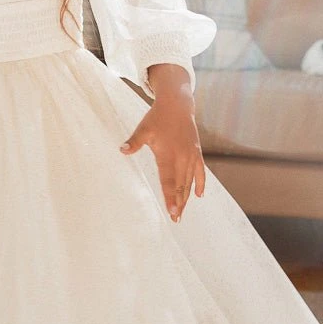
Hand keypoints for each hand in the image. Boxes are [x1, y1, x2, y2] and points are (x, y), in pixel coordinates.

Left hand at [119, 95, 205, 221]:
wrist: (178, 105)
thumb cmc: (157, 118)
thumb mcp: (143, 129)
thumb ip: (134, 141)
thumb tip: (122, 150)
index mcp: (168, 155)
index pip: (168, 181)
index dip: (170, 197)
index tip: (172, 212)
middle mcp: (182, 158)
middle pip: (180, 186)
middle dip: (178, 203)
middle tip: (176, 219)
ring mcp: (191, 156)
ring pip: (189, 181)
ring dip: (186, 197)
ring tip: (182, 212)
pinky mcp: (197, 153)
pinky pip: (200, 172)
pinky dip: (200, 183)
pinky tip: (199, 195)